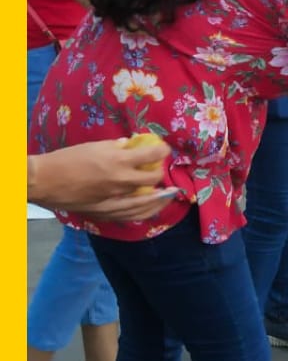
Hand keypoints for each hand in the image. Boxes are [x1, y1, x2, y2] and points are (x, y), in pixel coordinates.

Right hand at [29, 138, 177, 220]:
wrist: (44, 181)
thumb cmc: (66, 159)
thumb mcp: (93, 146)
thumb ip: (116, 147)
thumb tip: (130, 145)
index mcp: (118, 161)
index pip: (151, 155)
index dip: (161, 151)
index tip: (163, 149)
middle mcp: (121, 181)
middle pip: (153, 179)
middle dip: (160, 173)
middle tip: (160, 169)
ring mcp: (115, 199)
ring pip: (147, 202)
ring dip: (161, 197)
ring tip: (170, 194)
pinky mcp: (107, 212)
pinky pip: (133, 215)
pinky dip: (146, 211)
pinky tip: (153, 208)